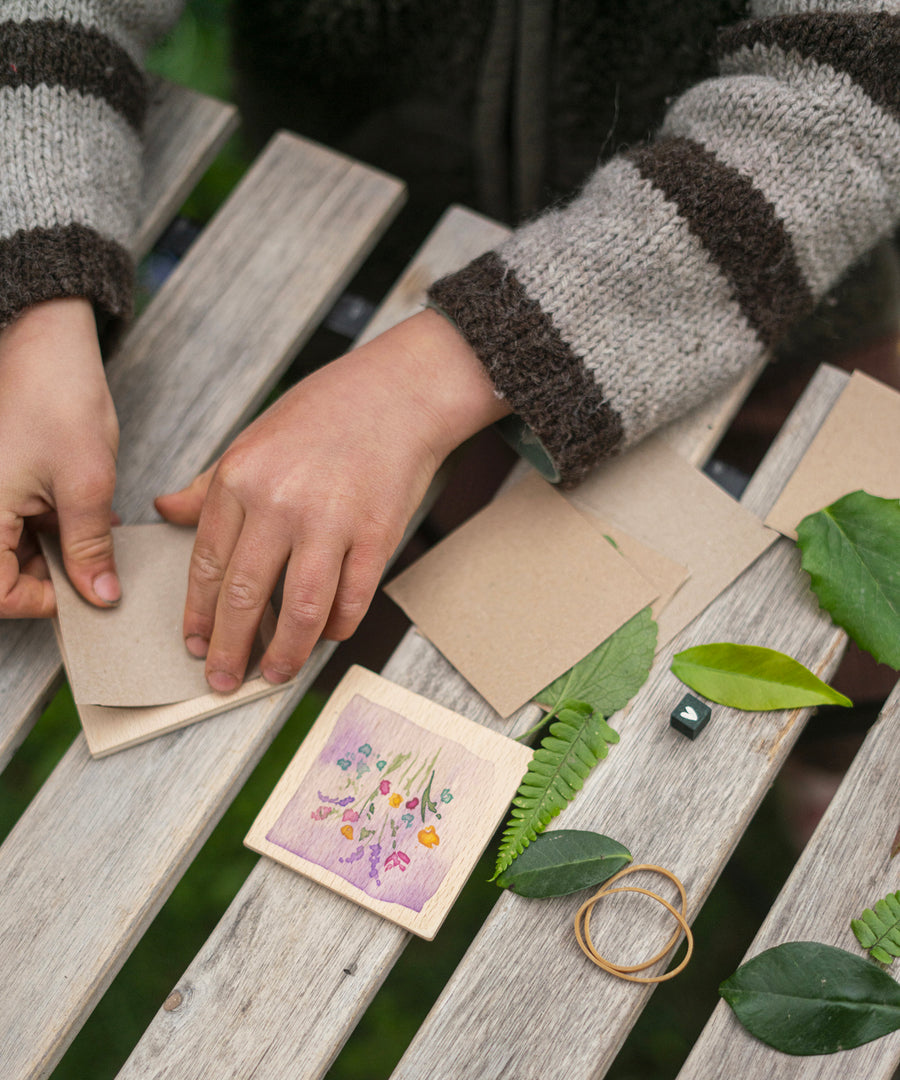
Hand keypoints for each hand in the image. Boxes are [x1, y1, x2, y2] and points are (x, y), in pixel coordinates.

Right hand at [0, 298, 119, 616]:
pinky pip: (23, 525)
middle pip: (5, 574)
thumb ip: (90, 546)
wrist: (48, 343)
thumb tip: (101, 595)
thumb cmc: (58, 400)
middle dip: (55, 578)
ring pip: (17, 552)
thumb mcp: (87, 484)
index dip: (41, 602)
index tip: (86, 596)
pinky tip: (91, 519)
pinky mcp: (3, 486)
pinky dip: (57, 530)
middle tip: (100, 571)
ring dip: (60, 554)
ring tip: (100, 537)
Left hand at [155, 309, 508, 690]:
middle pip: (246, 595)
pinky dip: (336, 626)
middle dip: (231, 648)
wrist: (400, 392)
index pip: (208, 563)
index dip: (199, 613)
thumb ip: (210, 483)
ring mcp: (331, 521)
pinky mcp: (376, 535)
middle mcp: (280, 502)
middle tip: (223, 680)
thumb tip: (166, 511)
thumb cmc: (327, 411)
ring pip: (300, 609)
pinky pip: (351, 599)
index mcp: (241, 477)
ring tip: (274, 674)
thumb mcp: (253, 437)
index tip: (196, 644)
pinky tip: (325, 636)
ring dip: (285, 653)